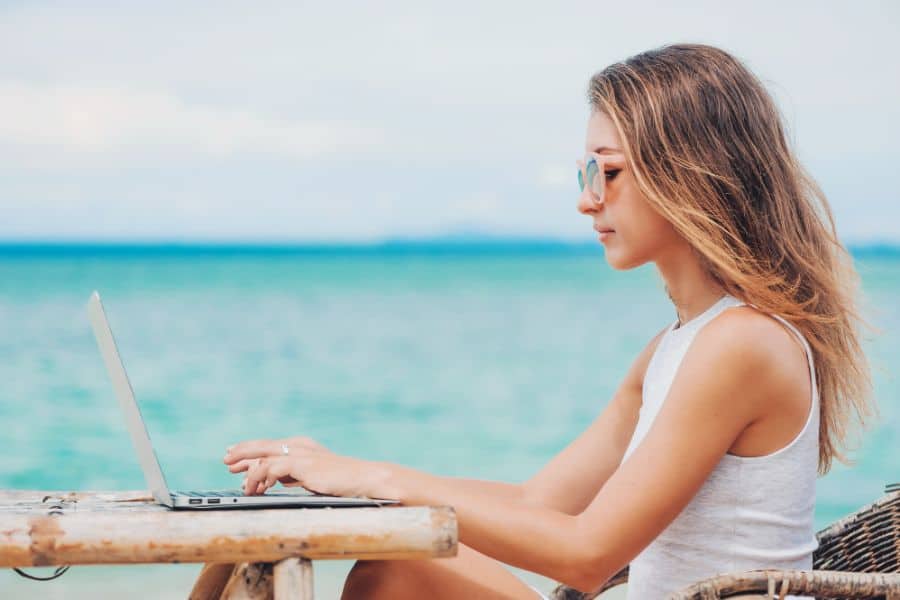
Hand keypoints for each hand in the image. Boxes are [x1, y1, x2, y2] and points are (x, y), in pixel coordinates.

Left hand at [223, 436, 392, 498]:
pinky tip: (254, 488)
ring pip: (263, 456)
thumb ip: (296, 475)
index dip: (250, 450)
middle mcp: (300, 446)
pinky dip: (259, 478)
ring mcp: (301, 454)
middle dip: (242, 452)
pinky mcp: (302, 464)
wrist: (365, 479)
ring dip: (248, 470)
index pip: (270, 445)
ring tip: (239, 483)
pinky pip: (271, 467)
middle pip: (262, 445)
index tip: (235, 457)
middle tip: (226, 460)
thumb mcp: (314, 477)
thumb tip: (278, 480)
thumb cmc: (344, 481)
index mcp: (303, 447)